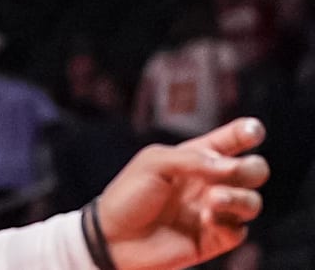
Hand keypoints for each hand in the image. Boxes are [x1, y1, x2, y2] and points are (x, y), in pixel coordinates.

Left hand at [98, 117, 268, 269]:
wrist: (115, 237)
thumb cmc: (129, 195)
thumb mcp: (154, 163)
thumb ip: (193, 159)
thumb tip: (231, 166)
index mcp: (196, 157)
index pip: (230, 141)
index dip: (248, 132)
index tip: (253, 130)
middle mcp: (210, 182)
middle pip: (254, 170)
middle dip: (251, 168)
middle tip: (232, 170)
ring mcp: (214, 211)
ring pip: (252, 201)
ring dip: (239, 198)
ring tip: (213, 199)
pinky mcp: (214, 238)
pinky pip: (239, 230)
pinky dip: (227, 223)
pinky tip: (205, 221)